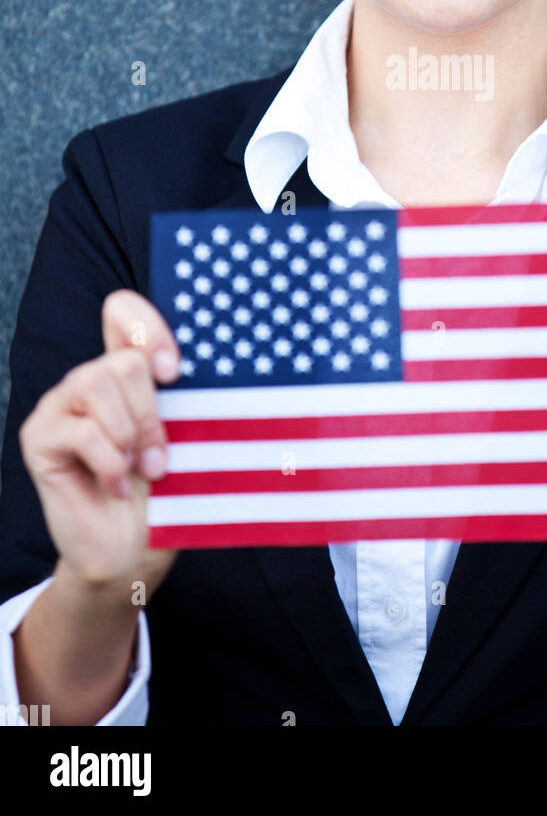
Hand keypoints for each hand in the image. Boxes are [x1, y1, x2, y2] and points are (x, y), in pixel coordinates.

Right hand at [19, 289, 180, 593]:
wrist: (132, 552)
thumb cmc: (162, 491)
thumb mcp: (182, 433)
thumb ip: (179, 393)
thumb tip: (192, 361)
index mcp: (123, 370)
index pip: (121, 310)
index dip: (148, 326)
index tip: (174, 372)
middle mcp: (88, 380)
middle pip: (123, 359)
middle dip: (151, 412)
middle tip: (159, 456)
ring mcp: (59, 406)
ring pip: (97, 382)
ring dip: (130, 434)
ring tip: (138, 469)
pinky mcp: (39, 437)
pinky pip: (81, 431)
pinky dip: (109, 462)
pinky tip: (114, 485)